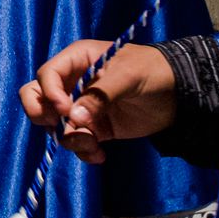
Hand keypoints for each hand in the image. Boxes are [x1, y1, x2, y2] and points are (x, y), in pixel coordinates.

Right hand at [18, 40, 176, 163]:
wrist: (182, 93)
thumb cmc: (153, 71)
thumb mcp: (127, 76)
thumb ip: (99, 95)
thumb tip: (73, 118)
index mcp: (76, 61)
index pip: (46, 76)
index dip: (49, 94)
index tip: (64, 111)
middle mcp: (72, 84)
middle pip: (37, 99)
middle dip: (43, 117)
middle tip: (61, 128)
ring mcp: (82, 107)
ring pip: (55, 126)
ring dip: (70, 139)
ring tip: (93, 145)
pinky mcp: (95, 128)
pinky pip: (76, 141)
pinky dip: (83, 151)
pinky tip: (99, 155)